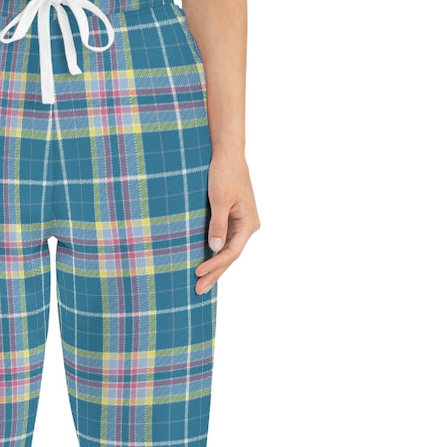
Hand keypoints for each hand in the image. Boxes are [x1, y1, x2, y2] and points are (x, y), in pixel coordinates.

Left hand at [195, 152, 260, 293]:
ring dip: (214, 268)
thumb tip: (215, 249)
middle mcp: (247, 227)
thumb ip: (218, 225)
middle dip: (214, 274)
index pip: (232, 252)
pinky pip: (223, 243)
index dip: (215, 265)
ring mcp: (240, 225)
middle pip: (230, 257)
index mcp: (249, 223)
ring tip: (200, 285)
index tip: (197, 272)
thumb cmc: (224, 174)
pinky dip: (214, 255)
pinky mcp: (232, 221)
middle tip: (198, 291)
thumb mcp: (220, 200)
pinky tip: (205, 266)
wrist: (228, 155)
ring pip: (227, 252)